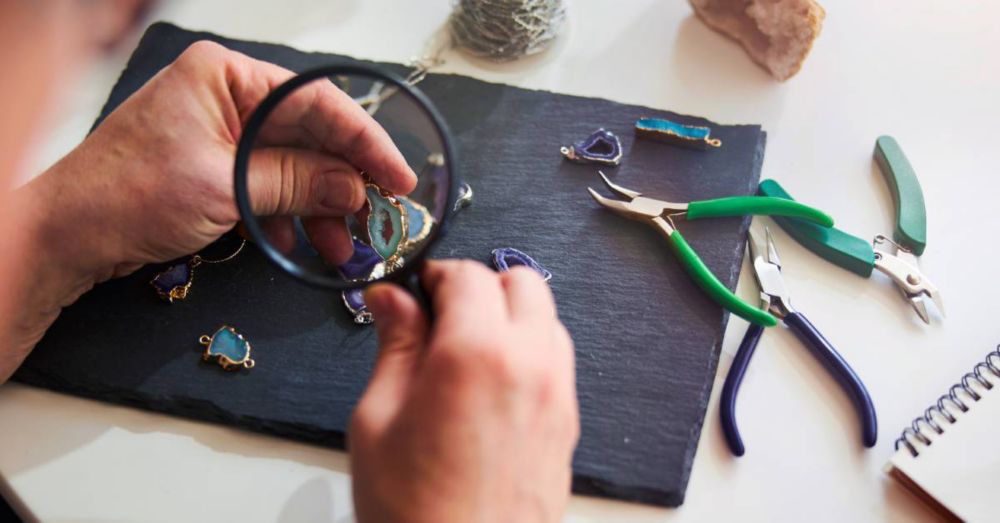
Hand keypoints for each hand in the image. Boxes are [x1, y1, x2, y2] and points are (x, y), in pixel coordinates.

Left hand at [0, 40, 414, 378]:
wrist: (66, 235)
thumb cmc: (126, 194)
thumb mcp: (225, 187)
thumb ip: (297, 183)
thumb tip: (355, 187)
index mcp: (226, 77)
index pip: (317, 102)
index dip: (365, 142)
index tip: (398, 176)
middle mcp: (227, 97)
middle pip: (310, 135)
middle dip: (344, 182)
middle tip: (378, 217)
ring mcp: (221, 133)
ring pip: (293, 166)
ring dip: (321, 208)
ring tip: (343, 246)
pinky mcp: (215, 167)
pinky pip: (268, 186)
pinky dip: (289, 217)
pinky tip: (304, 245)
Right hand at [350, 261, 579, 522]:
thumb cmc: (411, 509)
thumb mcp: (378, 419)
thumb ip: (395, 345)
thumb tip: (392, 298)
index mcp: (477, 355)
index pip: (468, 276)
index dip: (436, 276)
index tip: (415, 293)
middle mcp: (531, 364)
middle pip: (522, 282)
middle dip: (482, 288)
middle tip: (441, 318)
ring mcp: (558, 395)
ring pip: (547, 318)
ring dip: (511, 317)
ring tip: (467, 354)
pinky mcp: (569, 424)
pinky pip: (557, 360)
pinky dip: (530, 352)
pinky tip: (491, 387)